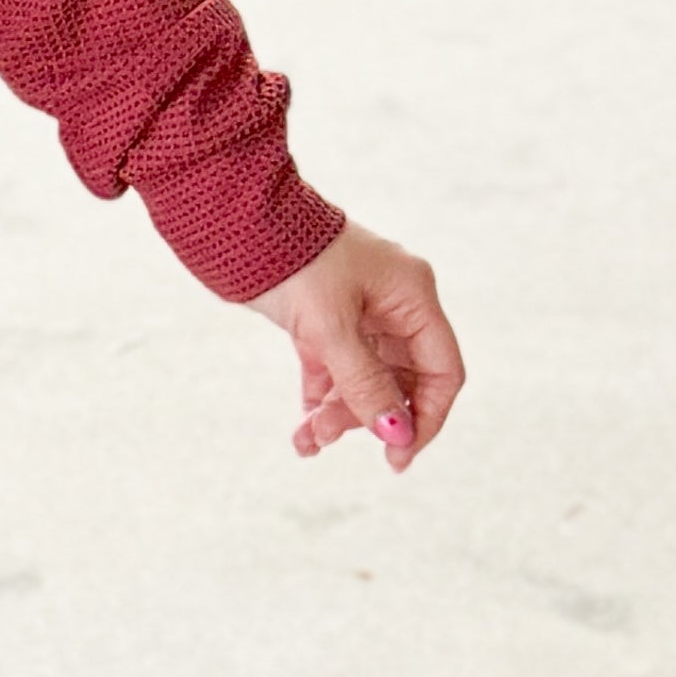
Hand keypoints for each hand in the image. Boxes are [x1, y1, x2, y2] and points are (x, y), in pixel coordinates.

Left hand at [249, 219, 462, 469]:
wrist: (234, 221)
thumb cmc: (292, 261)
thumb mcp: (330, 327)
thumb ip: (364, 382)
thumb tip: (395, 433)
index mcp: (412, 296)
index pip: (441, 371)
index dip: (425, 417)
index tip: (397, 455)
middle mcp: (392, 305)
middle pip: (400, 381)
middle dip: (368, 416)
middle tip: (328, 437)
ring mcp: (357, 312)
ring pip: (363, 379)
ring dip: (338, 413)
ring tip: (306, 437)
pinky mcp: (322, 320)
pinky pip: (333, 370)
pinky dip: (320, 398)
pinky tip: (302, 428)